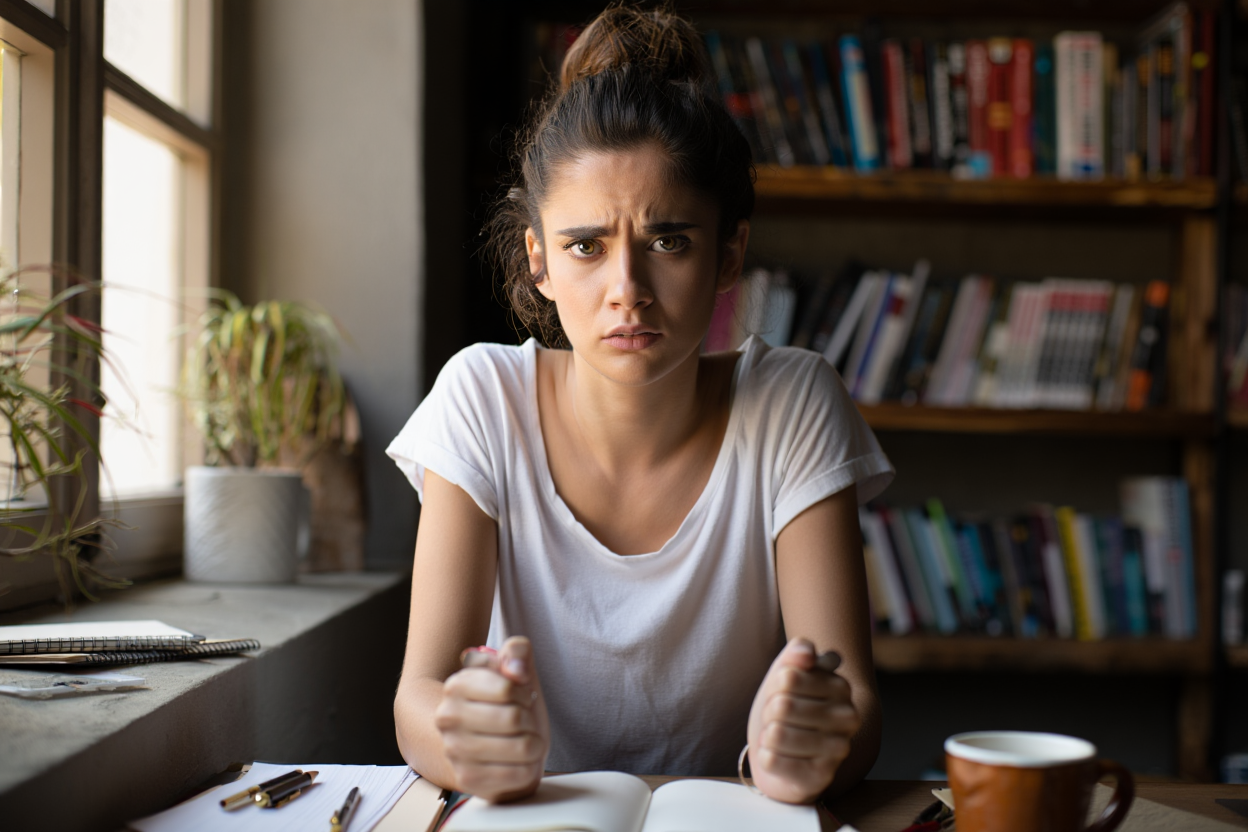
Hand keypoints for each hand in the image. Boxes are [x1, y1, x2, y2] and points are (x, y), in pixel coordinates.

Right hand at [434, 636, 549, 801]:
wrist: (494, 748)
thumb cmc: (508, 707)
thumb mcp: (517, 671)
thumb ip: (517, 652)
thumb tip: (516, 670)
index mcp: (456, 685)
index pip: (508, 687)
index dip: (524, 692)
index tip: (519, 696)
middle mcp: (447, 717)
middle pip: (514, 718)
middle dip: (529, 720)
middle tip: (523, 722)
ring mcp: (454, 750)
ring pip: (522, 746)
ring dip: (533, 744)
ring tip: (522, 741)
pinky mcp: (468, 779)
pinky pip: (520, 773)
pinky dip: (529, 767)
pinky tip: (518, 762)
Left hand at [746, 638, 859, 803]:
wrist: (782, 750)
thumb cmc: (785, 708)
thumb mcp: (785, 674)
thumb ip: (796, 653)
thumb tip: (809, 653)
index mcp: (841, 686)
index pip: (787, 678)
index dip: (775, 686)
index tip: (784, 694)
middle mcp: (848, 718)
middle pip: (781, 706)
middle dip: (770, 713)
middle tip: (780, 719)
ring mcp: (838, 749)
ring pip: (776, 734)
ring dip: (767, 736)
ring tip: (781, 738)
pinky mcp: (821, 777)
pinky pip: (771, 760)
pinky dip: (766, 757)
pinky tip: (780, 757)